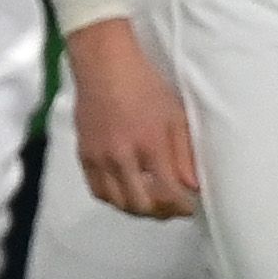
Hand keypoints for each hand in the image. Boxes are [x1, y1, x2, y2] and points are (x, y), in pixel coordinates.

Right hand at [66, 18, 198, 217]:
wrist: (104, 65)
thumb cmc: (145, 85)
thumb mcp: (174, 115)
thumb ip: (184, 153)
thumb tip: (193, 187)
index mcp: (150, 143)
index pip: (168, 192)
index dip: (181, 207)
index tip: (190, 206)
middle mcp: (123, 156)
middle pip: (142, 204)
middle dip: (161, 213)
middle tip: (172, 209)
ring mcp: (100, 157)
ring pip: (118, 203)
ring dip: (137, 209)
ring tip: (151, 204)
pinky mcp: (84, 155)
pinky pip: (98, 191)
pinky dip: (114, 199)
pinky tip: (126, 193)